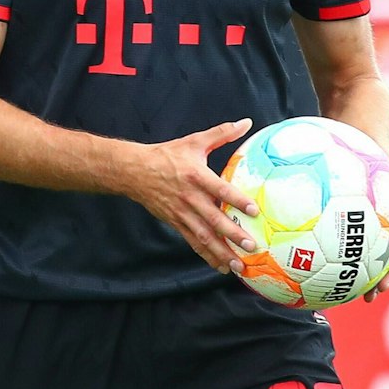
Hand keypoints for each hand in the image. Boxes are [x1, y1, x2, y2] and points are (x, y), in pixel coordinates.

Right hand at [128, 118, 260, 273]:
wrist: (134, 171)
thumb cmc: (168, 155)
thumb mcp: (194, 141)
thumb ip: (222, 133)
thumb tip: (247, 122)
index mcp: (196, 176)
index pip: (219, 189)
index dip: (236, 200)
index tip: (254, 211)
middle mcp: (189, 197)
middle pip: (213, 218)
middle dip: (232, 234)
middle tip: (251, 245)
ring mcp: (181, 213)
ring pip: (203, 236)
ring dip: (221, 251)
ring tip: (238, 264)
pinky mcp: (175, 222)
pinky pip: (193, 242)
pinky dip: (207, 255)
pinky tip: (220, 266)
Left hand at [364, 153, 388, 301]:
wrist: (360, 190)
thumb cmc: (373, 183)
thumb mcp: (382, 176)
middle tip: (385, 283)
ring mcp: (383, 249)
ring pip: (386, 269)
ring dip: (381, 283)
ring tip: (371, 294)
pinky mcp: (369, 256)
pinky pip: (370, 272)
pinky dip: (366, 284)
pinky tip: (359, 296)